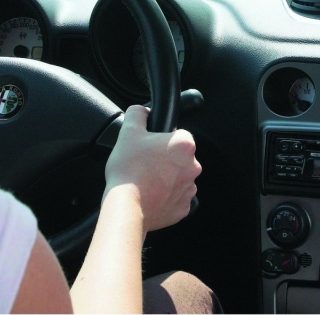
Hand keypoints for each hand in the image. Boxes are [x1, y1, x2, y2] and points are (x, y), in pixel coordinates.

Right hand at [104, 105, 200, 232]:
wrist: (126, 207)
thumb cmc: (129, 171)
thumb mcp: (128, 132)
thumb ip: (137, 114)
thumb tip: (141, 111)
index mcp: (184, 145)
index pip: (177, 134)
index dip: (160, 139)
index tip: (148, 146)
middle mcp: (193, 167)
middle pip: (178, 157)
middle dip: (164, 159)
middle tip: (144, 163)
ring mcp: (189, 189)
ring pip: (178, 177)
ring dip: (165, 178)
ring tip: (145, 180)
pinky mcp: (183, 208)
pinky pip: (175, 198)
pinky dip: (165, 196)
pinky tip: (150, 195)